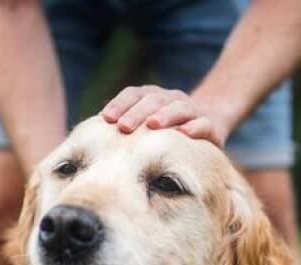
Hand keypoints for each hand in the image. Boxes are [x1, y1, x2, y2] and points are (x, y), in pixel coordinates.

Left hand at [100, 85, 228, 146]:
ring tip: (153, 125)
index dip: (120, 104)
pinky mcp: (210, 124)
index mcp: (153, 96)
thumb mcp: (145, 124)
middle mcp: (171, 98)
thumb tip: (90, 133)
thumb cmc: (167, 128)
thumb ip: (124, 124)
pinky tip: (184, 133)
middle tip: (123, 127)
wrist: (210, 122)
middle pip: (153, 100)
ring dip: (164, 116)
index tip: (106, 119)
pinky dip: (195, 127)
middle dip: (137, 113)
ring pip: (178, 108)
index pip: (133, 94)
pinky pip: (203, 123)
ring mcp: (192, 109)